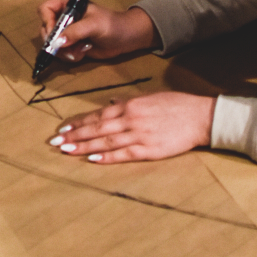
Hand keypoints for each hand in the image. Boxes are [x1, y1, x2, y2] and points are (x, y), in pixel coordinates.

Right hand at [37, 0, 155, 62]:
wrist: (127, 38)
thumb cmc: (113, 25)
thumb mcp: (95, 25)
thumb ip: (76, 31)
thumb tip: (58, 42)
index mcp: (68, 4)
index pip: (45, 9)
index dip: (46, 21)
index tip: (55, 34)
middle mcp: (65, 17)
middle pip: (46, 29)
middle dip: (55, 42)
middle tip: (66, 49)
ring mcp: (68, 32)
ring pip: (52, 44)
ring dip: (64, 52)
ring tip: (79, 52)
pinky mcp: (72, 45)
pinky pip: (62, 53)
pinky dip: (70, 56)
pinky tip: (83, 53)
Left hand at [49, 91, 216, 163]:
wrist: (201, 117)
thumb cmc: (176, 105)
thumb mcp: (149, 97)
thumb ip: (128, 102)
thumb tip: (110, 103)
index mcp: (129, 105)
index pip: (97, 115)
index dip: (78, 123)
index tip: (63, 128)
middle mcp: (130, 119)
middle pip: (97, 128)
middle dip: (75, 135)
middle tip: (56, 142)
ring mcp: (139, 135)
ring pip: (106, 141)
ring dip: (84, 146)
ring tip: (67, 150)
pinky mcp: (150, 149)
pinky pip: (124, 154)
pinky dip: (107, 157)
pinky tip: (93, 159)